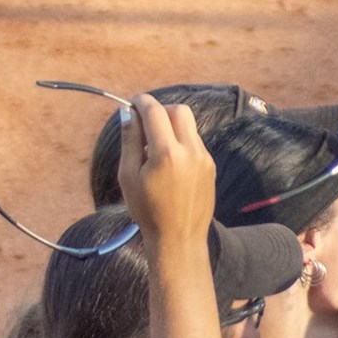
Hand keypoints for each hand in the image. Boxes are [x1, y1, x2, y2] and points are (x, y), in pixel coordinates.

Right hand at [119, 95, 214, 246]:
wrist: (179, 236)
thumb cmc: (147, 210)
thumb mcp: (128, 175)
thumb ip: (129, 141)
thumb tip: (127, 113)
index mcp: (167, 153)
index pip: (156, 111)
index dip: (142, 101)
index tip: (132, 102)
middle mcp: (191, 151)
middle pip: (179, 111)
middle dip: (160, 110)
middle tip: (144, 125)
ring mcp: (204, 158)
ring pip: (189, 126)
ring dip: (171, 127)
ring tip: (153, 149)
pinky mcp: (210, 165)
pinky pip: (195, 142)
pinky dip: (180, 141)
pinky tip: (167, 162)